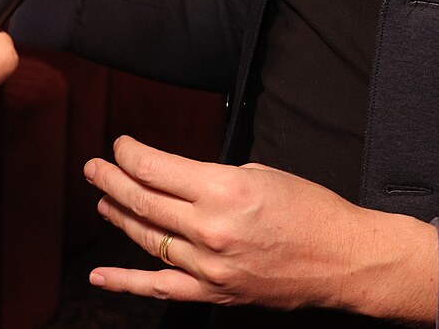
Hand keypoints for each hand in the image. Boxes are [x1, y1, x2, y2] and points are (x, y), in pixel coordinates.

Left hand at [86, 138, 437, 321]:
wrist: (343, 259)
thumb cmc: (312, 210)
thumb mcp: (262, 173)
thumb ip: (215, 178)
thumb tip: (181, 179)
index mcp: (224, 190)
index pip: (156, 169)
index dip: (130, 154)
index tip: (121, 145)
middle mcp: (210, 229)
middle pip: (143, 201)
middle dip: (112, 180)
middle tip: (95, 168)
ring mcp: (208, 266)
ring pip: (148, 239)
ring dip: (119, 217)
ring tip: (103, 201)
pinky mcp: (214, 293)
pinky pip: (160, 288)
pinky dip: (126, 282)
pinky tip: (101, 275)